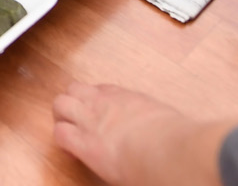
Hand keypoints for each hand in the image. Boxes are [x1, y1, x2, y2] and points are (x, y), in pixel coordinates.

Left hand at [54, 82, 229, 185]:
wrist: (168, 150)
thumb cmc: (175, 139)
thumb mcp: (168, 120)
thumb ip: (162, 121)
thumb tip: (177, 133)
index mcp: (128, 98)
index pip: (101, 89)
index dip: (95, 99)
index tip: (97, 109)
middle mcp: (106, 104)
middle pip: (75, 89)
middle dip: (71, 101)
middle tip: (74, 116)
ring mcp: (93, 120)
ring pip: (60, 104)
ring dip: (61, 115)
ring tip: (66, 128)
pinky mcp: (85, 143)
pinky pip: (60, 134)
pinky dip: (61, 139)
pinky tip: (69, 147)